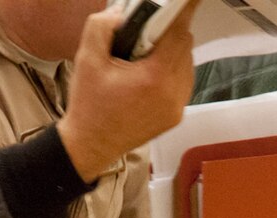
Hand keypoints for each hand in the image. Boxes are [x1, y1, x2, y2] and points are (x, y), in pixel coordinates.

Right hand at [58, 5, 195, 180]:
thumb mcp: (87, 59)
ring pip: (187, 64)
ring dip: (172, 51)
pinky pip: (183, 82)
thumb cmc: (89, 105)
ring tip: (144, 54)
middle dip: (168, 32)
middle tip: (145, 32)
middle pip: (185, 47)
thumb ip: (102, 27)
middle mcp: (172, 94)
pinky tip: (150, 71)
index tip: (188, 1)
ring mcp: (177, 107)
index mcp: (153, 78)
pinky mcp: (176, 116)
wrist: (90, 145)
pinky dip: (172, 70)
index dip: (180, 14)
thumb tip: (121, 13)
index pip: (177, 35)